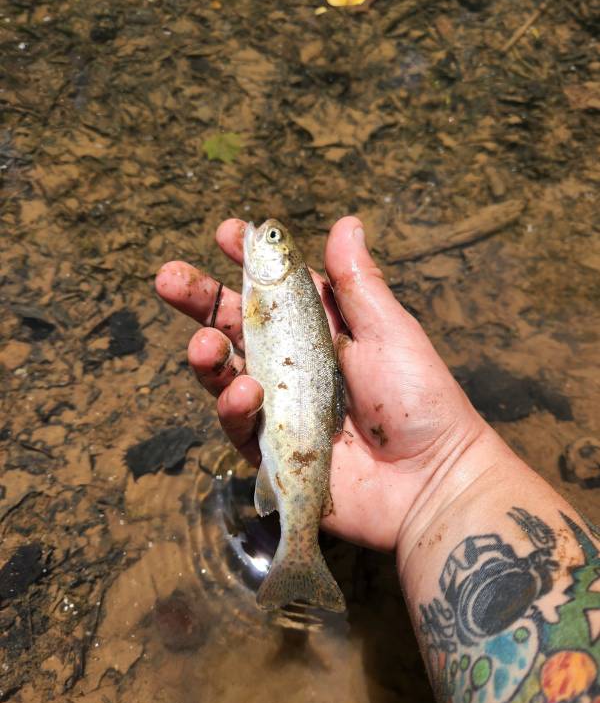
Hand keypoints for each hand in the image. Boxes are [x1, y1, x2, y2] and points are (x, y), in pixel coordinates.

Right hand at [155, 217, 500, 553]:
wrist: (429, 481)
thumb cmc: (419, 400)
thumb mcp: (389, 331)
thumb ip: (357, 283)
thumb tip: (346, 222)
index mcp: (321, 329)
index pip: (274, 288)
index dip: (248, 261)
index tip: (227, 234)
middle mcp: (293, 364)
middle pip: (234, 326)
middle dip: (198, 300)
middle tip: (169, 278)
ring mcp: (278, 407)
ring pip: (224, 374)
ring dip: (206, 355)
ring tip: (204, 345)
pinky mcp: (270, 450)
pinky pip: (238, 424)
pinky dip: (234, 407)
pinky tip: (247, 394)